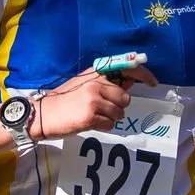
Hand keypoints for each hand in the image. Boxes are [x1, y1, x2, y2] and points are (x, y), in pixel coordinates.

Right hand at [34, 64, 157, 138]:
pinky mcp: (90, 116)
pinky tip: (89, 123)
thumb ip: (104, 82)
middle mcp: (95, 84)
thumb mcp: (83, 84)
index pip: (126, 67)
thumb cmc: (63, 100)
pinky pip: (110, 124)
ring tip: (93, 116)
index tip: (153, 82)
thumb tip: (129, 81)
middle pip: (125, 98)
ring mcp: (93, 100)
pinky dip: (102, 127)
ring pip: (119, 113)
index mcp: (94, 73)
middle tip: (101, 109)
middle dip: (117, 107)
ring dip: (110, 118)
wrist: (42, 114)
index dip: (143, 74)